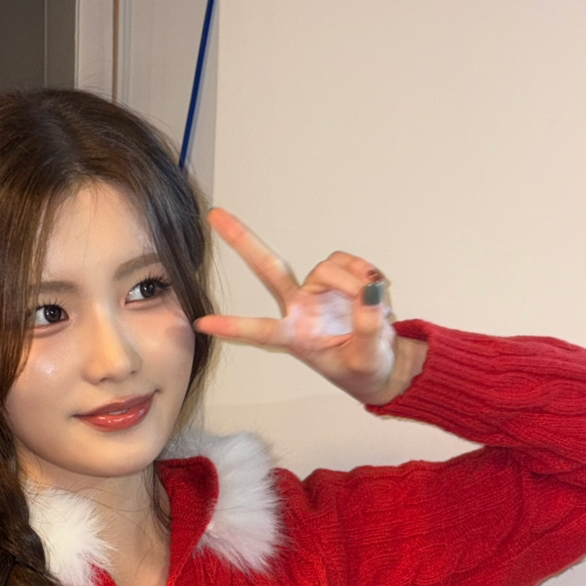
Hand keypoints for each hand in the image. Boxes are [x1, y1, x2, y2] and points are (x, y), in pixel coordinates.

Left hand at [194, 208, 420, 404]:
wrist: (384, 364)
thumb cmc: (366, 368)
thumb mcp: (368, 359)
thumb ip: (368, 327)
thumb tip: (369, 293)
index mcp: (296, 337)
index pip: (260, 331)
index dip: (232, 327)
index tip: (201, 323)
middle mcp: (300, 309)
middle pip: (269, 269)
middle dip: (243, 241)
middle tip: (216, 216)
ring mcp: (317, 292)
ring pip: (327, 268)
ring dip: (353, 282)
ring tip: (374, 301)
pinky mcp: (337, 281)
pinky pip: (346, 263)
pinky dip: (364, 272)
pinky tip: (376, 289)